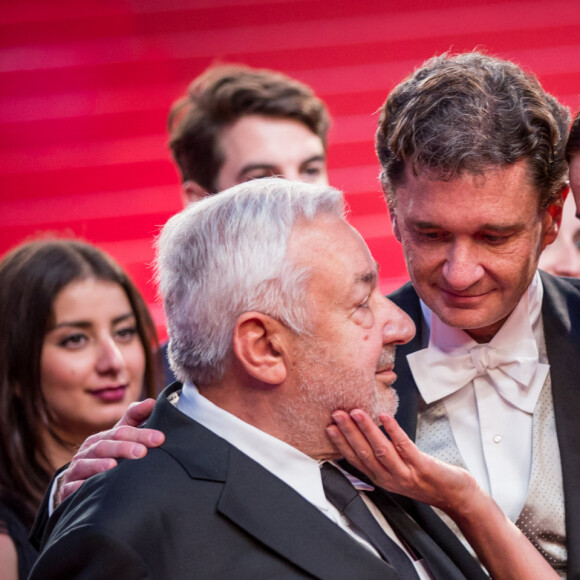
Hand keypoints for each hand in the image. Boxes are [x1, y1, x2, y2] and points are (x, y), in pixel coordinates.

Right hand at [57, 399, 163, 504]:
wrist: (78, 482)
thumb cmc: (107, 456)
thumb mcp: (120, 437)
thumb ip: (135, 418)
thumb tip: (152, 402)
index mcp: (101, 438)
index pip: (122, 432)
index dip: (141, 434)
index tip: (160, 438)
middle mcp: (87, 451)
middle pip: (105, 446)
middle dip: (124, 448)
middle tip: (142, 452)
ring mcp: (76, 469)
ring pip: (87, 464)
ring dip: (100, 464)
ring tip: (114, 466)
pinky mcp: (68, 488)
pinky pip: (72, 487)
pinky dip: (79, 486)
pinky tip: (87, 486)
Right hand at [326, 409, 477, 517]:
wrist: (455, 496)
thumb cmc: (425, 479)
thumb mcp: (397, 471)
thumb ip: (382, 456)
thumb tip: (366, 431)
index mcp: (380, 477)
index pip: (355, 460)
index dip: (340, 444)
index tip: (329, 427)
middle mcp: (389, 478)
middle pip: (364, 453)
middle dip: (348, 432)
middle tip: (337, 414)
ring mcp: (405, 474)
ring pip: (381, 450)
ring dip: (367, 430)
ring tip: (356, 412)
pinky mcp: (422, 467)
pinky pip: (405, 447)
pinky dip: (393, 431)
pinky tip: (385, 417)